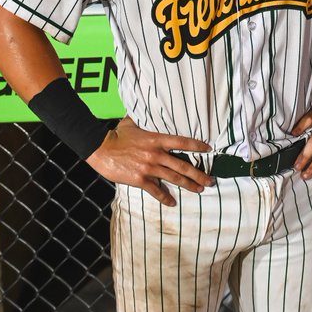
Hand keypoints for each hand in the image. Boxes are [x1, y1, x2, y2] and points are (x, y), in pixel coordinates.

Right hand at [85, 116, 213, 206]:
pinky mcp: (140, 179)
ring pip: (174, 178)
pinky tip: (172, 203)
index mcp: (157, 139)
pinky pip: (156, 190)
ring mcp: (149, 167)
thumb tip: (145, 109)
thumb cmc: (116, 135)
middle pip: (183, 166)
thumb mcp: (132, 123)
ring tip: (200, 189)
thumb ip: (143, 119)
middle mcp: (156, 154)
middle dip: (199, 174)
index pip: (182, 142)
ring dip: (189, 185)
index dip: (197, 146)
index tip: (209, 149)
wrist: (100, 148)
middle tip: (210, 181)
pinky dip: (165, 197)